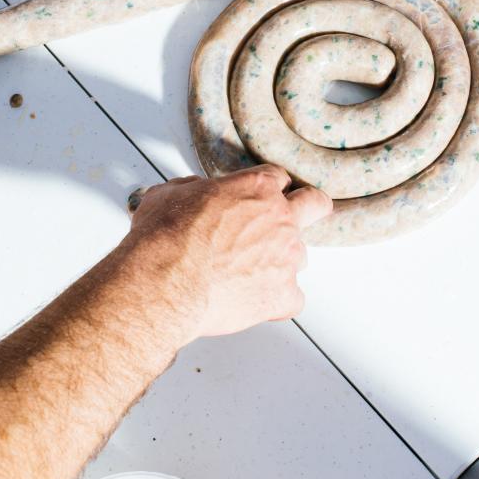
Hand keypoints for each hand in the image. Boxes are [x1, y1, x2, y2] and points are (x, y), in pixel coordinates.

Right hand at [124, 164, 332, 342]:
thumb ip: (191, 189)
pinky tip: (254, 301)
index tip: (260, 198)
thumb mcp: (168, 194)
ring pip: (300, 256)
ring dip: (280, 262)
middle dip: (309, 208)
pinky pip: (294, 299)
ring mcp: (286, 257)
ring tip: (248, 273)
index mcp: (256, 188)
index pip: (278, 178)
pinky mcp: (283, 295)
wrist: (164, 282)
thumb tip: (190, 193)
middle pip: (315, 204)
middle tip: (293, 219)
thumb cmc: (164, 238)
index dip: (268, 188)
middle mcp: (280, 218)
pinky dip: (277, 301)